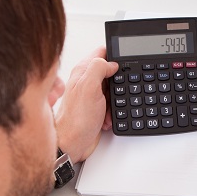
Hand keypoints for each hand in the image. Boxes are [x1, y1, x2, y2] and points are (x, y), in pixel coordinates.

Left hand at [54, 47, 117, 162]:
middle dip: (119, 80)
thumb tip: (112, 62)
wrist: (73, 143)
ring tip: (110, 105)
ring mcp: (91, 94)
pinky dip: (115, 110)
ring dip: (117, 98)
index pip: (102, 52)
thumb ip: (99, 68)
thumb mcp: (89, 87)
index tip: (123, 62)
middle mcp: (86, 81)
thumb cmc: (76, 119)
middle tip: (117, 89)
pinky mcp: (96, 107)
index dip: (115, 54)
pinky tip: (108, 116)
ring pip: (114, 88)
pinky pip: (113, 103)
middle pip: (111, 71)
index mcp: (83, 71)